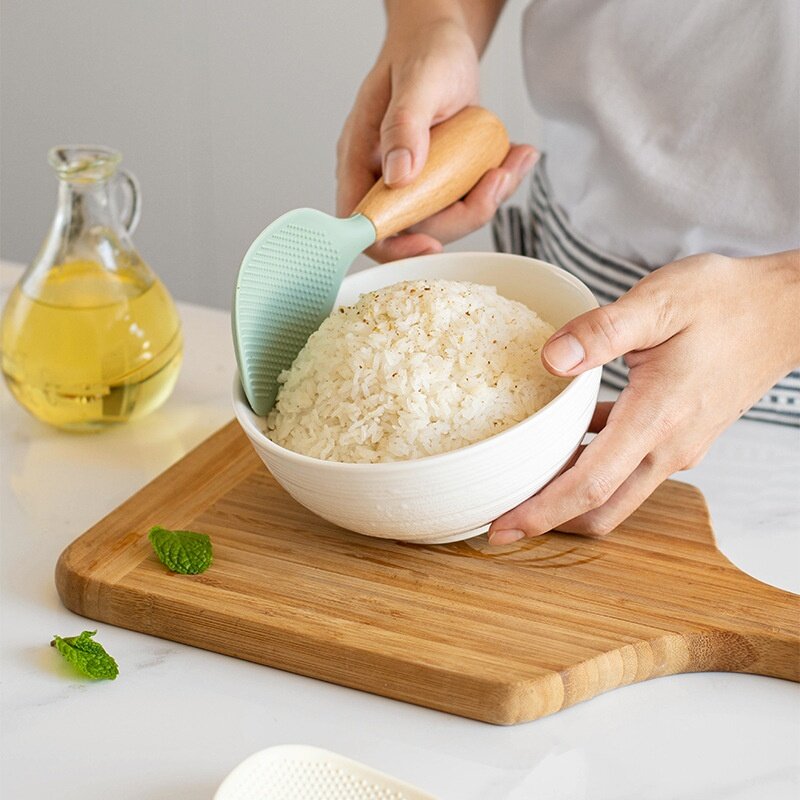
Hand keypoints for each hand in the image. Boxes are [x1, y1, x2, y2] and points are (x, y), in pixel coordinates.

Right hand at [336, 16, 536, 261]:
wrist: (443, 41)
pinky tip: (515, 156)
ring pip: (447, 219)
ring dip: (487, 199)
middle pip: (415, 230)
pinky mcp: (440, 182)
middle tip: (496, 180)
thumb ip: (404, 126)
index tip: (432, 245)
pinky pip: (466, 201)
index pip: (364, 225)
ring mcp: (413, 183)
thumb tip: (398, 176)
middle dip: (462, 215)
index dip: (393, 246)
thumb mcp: (418, 81)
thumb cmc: (423, 52)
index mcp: (361, 161)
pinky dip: (496, 186)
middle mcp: (383, 180)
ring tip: (513, 162)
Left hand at [489, 250, 799, 543]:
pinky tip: (565, 439)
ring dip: (568, 497)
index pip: (590, 486)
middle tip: (500, 519)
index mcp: (658, 419)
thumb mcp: (659, 303)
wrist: (783, 310)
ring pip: (613, 493)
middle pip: (601, 509)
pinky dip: (591, 466)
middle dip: (548, 521)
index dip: (542, 512)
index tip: (502, 528)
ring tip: (522, 481)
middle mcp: (668, 446)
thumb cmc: (726, 302)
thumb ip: (601, 331)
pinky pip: (627, 468)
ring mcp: (676, 445)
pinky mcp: (678, 436)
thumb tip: (551, 359)